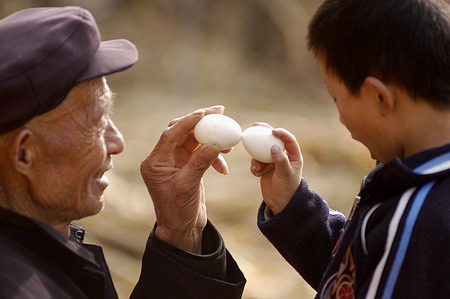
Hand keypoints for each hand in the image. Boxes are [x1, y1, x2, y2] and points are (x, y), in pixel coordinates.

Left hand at [140, 106, 228, 252]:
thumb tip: (215, 143)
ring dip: (211, 139)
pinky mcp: (186, 166)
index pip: (171, 133)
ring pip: (193, 140)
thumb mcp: (188, 186)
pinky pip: (200, 152)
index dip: (189, 120)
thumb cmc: (178, 211)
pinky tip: (224, 164)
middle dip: (201, 122)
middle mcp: (163, 159)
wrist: (182, 229)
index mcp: (156, 162)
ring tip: (229, 141)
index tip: (206, 112)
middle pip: (181, 131)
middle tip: (219, 112)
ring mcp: (175, 162)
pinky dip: (213, 154)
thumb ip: (200, 163)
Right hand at [250, 123, 302, 214]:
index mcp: (293, 155)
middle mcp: (283, 156)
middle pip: (273, 140)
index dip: (281, 133)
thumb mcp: (285, 174)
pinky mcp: (264, 167)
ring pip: (261, 150)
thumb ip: (281, 160)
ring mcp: (272, 161)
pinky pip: (256, 161)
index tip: (272, 130)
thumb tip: (274, 147)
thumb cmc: (287, 189)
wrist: (280, 203)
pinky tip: (256, 173)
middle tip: (255, 126)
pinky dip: (254, 166)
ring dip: (256, 157)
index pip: (288, 140)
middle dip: (264, 133)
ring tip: (256, 167)